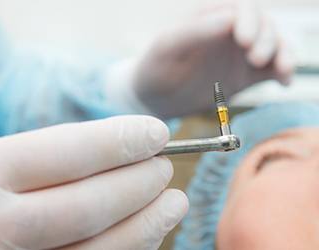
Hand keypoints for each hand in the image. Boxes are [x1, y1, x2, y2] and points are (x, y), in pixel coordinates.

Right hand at [0, 116, 187, 249]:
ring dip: (146, 226)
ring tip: (172, 203)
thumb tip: (115, 151)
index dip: (119, 141)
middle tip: (165, 169)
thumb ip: (36, 163)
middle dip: (139, 185)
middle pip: (86, 206)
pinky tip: (143, 235)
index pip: (64, 153)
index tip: (156, 133)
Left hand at [134, 0, 293, 117]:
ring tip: (281, 71)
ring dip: (282, 55)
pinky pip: (271, 70)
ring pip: (272, 46)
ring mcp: (239, 54)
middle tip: (256, 59)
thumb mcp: (168, 47)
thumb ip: (195, 31)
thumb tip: (229, 18)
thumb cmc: (155, 68)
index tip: (245, 41)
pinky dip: (282, 73)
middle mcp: (229, 32)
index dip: (249, 22)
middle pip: (262, 26)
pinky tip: (284, 82)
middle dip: (266, 39)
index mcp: (210, 17)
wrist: (154, 100)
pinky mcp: (245, 76)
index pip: (240, 10)